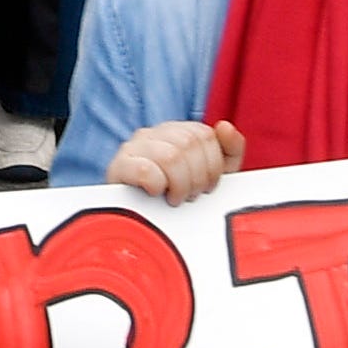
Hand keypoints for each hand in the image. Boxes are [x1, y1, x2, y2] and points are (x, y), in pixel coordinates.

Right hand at [106, 119, 241, 203]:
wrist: (137, 220)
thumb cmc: (174, 197)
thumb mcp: (210, 176)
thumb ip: (229, 151)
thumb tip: (225, 127)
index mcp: (176, 131)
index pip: (204, 135)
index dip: (213, 166)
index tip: (207, 187)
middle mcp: (154, 133)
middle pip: (189, 144)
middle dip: (197, 177)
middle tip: (190, 195)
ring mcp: (133, 147)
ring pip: (170, 156)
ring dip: (179, 184)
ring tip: (174, 198)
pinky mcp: (118, 166)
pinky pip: (144, 170)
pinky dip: (156, 185)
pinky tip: (155, 193)